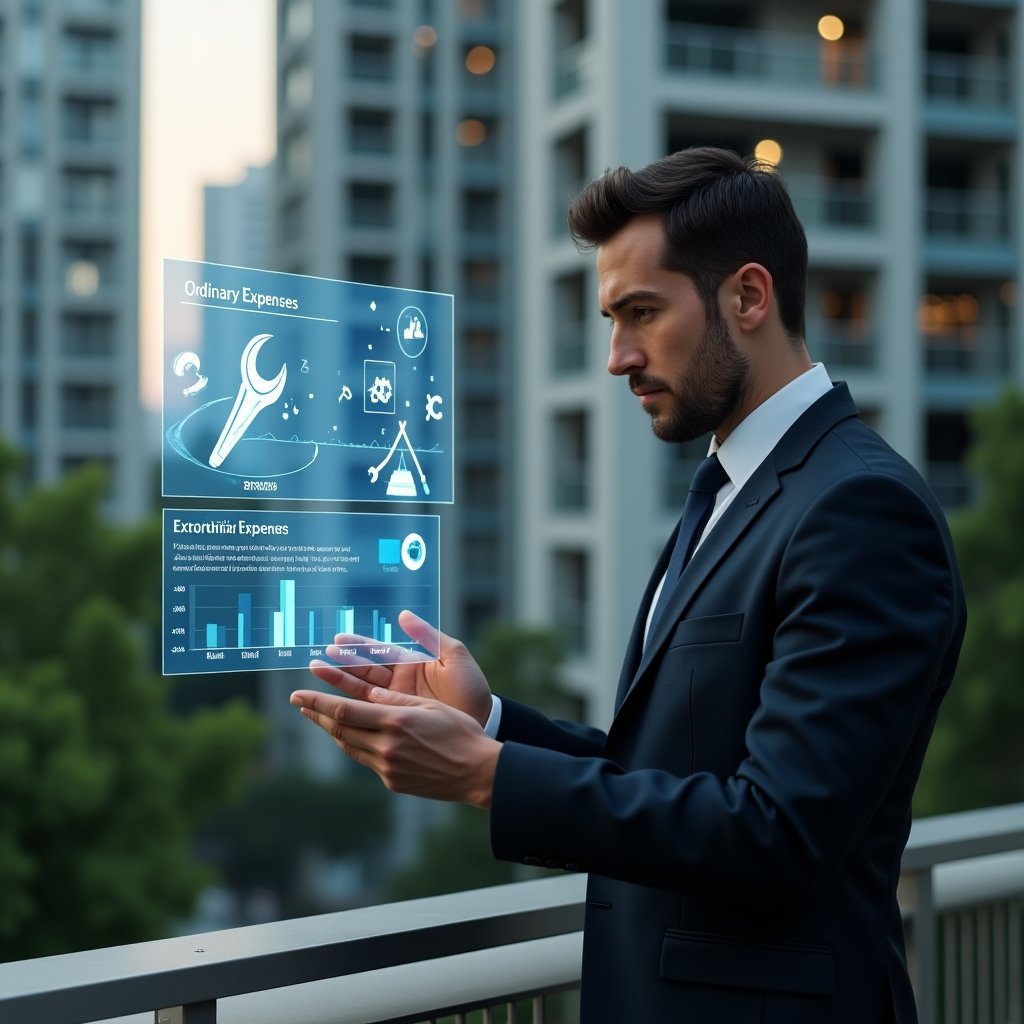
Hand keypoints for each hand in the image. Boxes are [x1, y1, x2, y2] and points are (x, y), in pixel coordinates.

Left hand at [289, 684, 500, 806]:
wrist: (477, 773)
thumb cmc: (460, 733)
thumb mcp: (431, 707)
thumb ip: (397, 700)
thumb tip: (369, 694)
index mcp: (395, 722)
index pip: (344, 711)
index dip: (317, 702)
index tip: (298, 693)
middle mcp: (386, 746)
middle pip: (339, 729)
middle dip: (315, 714)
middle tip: (297, 702)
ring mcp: (387, 768)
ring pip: (349, 746)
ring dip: (330, 730)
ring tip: (316, 717)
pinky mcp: (392, 782)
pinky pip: (365, 759)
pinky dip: (353, 744)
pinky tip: (349, 735)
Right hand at [310, 610, 492, 726]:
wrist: (484, 722)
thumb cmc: (472, 689)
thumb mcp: (454, 657)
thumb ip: (429, 636)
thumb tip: (403, 615)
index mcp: (412, 664)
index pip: (378, 652)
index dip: (358, 646)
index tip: (336, 639)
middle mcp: (400, 683)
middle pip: (364, 672)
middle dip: (340, 666)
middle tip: (316, 661)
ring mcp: (397, 703)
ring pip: (361, 691)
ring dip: (339, 684)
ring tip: (316, 675)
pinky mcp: (397, 721)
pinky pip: (370, 714)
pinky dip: (351, 709)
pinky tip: (333, 706)